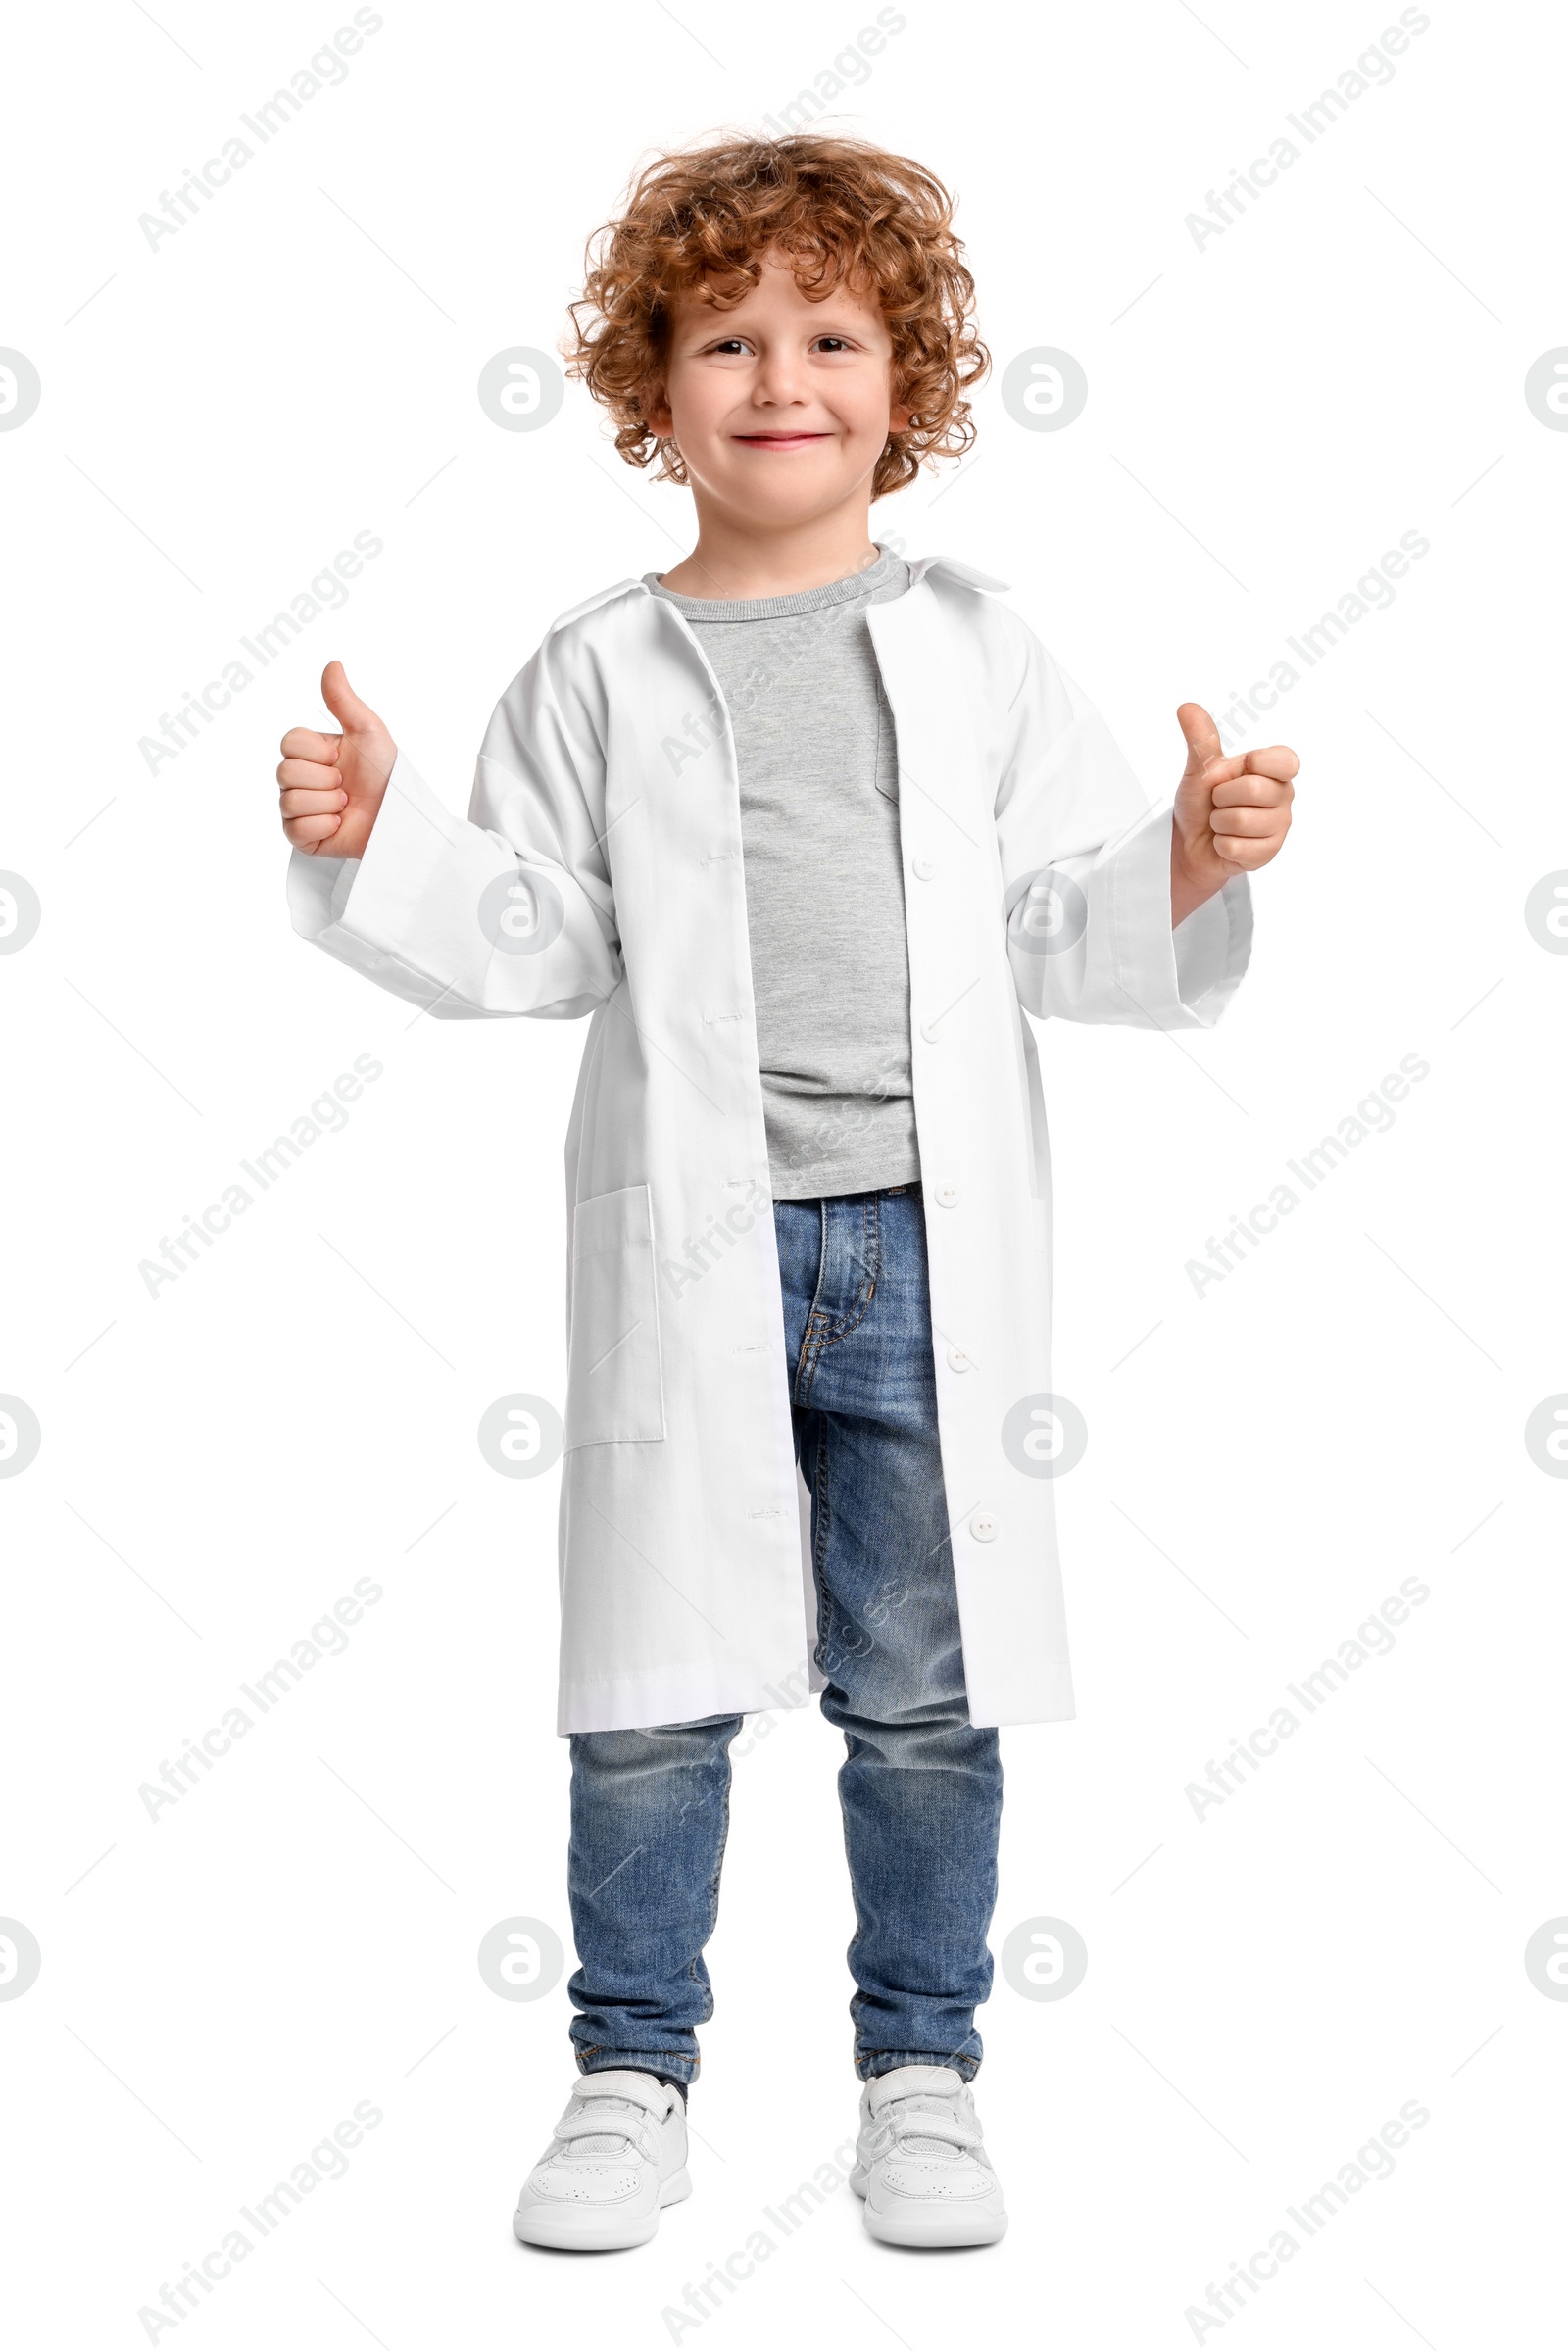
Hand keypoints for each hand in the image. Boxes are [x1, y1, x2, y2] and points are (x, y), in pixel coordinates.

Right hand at [277, 662, 396, 858]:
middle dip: (324, 779)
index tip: (340, 758)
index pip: (289, 743)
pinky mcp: (302, 837)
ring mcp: (298, 809)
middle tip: (346, 784)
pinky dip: (323, 825)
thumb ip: (343, 700)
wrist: (399, 815)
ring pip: (290, 801)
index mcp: (310, 753)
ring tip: (346, 803)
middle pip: (286, 772)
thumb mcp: (366, 731)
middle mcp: (299, 780)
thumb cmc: (387, 774)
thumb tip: (333, 665)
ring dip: (327, 803)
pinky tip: (339, 822)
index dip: (318, 751)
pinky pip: (296, 828)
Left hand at [1171, 702, 1295, 925]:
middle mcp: (1283, 796)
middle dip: (1222, 797)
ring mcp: (1279, 826)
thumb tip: (1186, 707)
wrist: (1190, 843)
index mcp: (1273, 770)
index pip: (1286, 760)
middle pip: (1254, 789)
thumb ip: (1201, 740)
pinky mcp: (1269, 853)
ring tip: (1221, 823)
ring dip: (1219, 823)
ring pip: (1243, 821)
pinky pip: (1238, 846)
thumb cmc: (1201, 803)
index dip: (1258, 764)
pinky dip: (1221, 844)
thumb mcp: (1200, 769)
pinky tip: (1224, 842)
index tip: (1244, 768)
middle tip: (1219, 802)